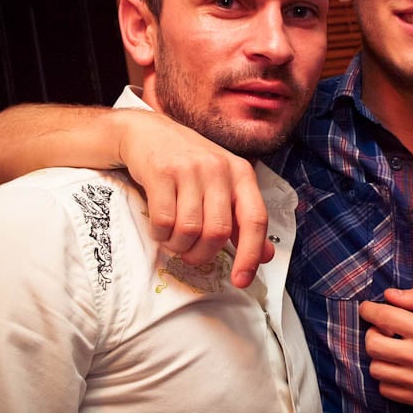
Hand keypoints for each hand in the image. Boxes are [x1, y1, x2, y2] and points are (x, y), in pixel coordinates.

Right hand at [116, 109, 272, 287]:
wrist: (147, 132)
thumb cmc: (188, 164)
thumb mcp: (222, 184)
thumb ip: (242, 219)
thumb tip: (265, 255)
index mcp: (241, 173)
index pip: (255, 219)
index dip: (250, 254)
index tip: (241, 280)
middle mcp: (219, 169)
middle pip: (218, 232)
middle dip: (202, 255)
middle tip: (191, 255)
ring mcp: (190, 169)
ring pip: (190, 230)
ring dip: (179, 246)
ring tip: (174, 240)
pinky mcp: (161, 172)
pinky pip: (164, 221)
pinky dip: (160, 235)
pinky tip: (160, 228)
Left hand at [358, 288, 412, 408]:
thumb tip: (389, 295)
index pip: (384, 318)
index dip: (369, 310)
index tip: (368, 308)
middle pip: (372, 344)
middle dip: (372, 332)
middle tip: (383, 329)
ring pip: (376, 368)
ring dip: (379, 355)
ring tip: (392, 348)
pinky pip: (385, 389)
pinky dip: (386, 377)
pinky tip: (399, 367)